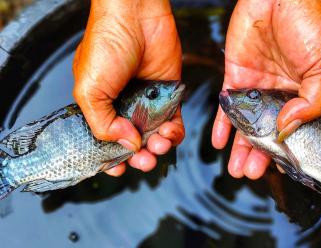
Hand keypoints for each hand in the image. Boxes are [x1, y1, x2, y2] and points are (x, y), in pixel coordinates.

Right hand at [73, 0, 183, 175]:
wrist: (135, 17)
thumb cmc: (106, 46)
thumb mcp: (89, 89)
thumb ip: (102, 123)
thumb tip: (127, 144)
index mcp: (101, 109)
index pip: (105, 143)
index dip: (111, 160)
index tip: (118, 169)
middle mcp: (124, 108)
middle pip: (133, 145)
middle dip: (139, 158)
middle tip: (143, 160)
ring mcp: (147, 103)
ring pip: (155, 138)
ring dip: (158, 148)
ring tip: (158, 144)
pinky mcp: (168, 95)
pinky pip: (174, 123)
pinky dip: (175, 134)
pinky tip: (170, 133)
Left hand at [212, 0, 320, 178]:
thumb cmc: (309, 23)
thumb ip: (311, 100)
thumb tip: (290, 126)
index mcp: (299, 93)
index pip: (289, 129)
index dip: (281, 149)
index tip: (274, 166)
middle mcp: (276, 92)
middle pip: (264, 131)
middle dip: (256, 154)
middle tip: (247, 172)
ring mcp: (255, 85)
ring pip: (244, 122)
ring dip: (239, 146)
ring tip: (235, 167)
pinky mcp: (235, 74)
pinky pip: (226, 104)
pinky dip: (221, 123)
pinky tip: (219, 141)